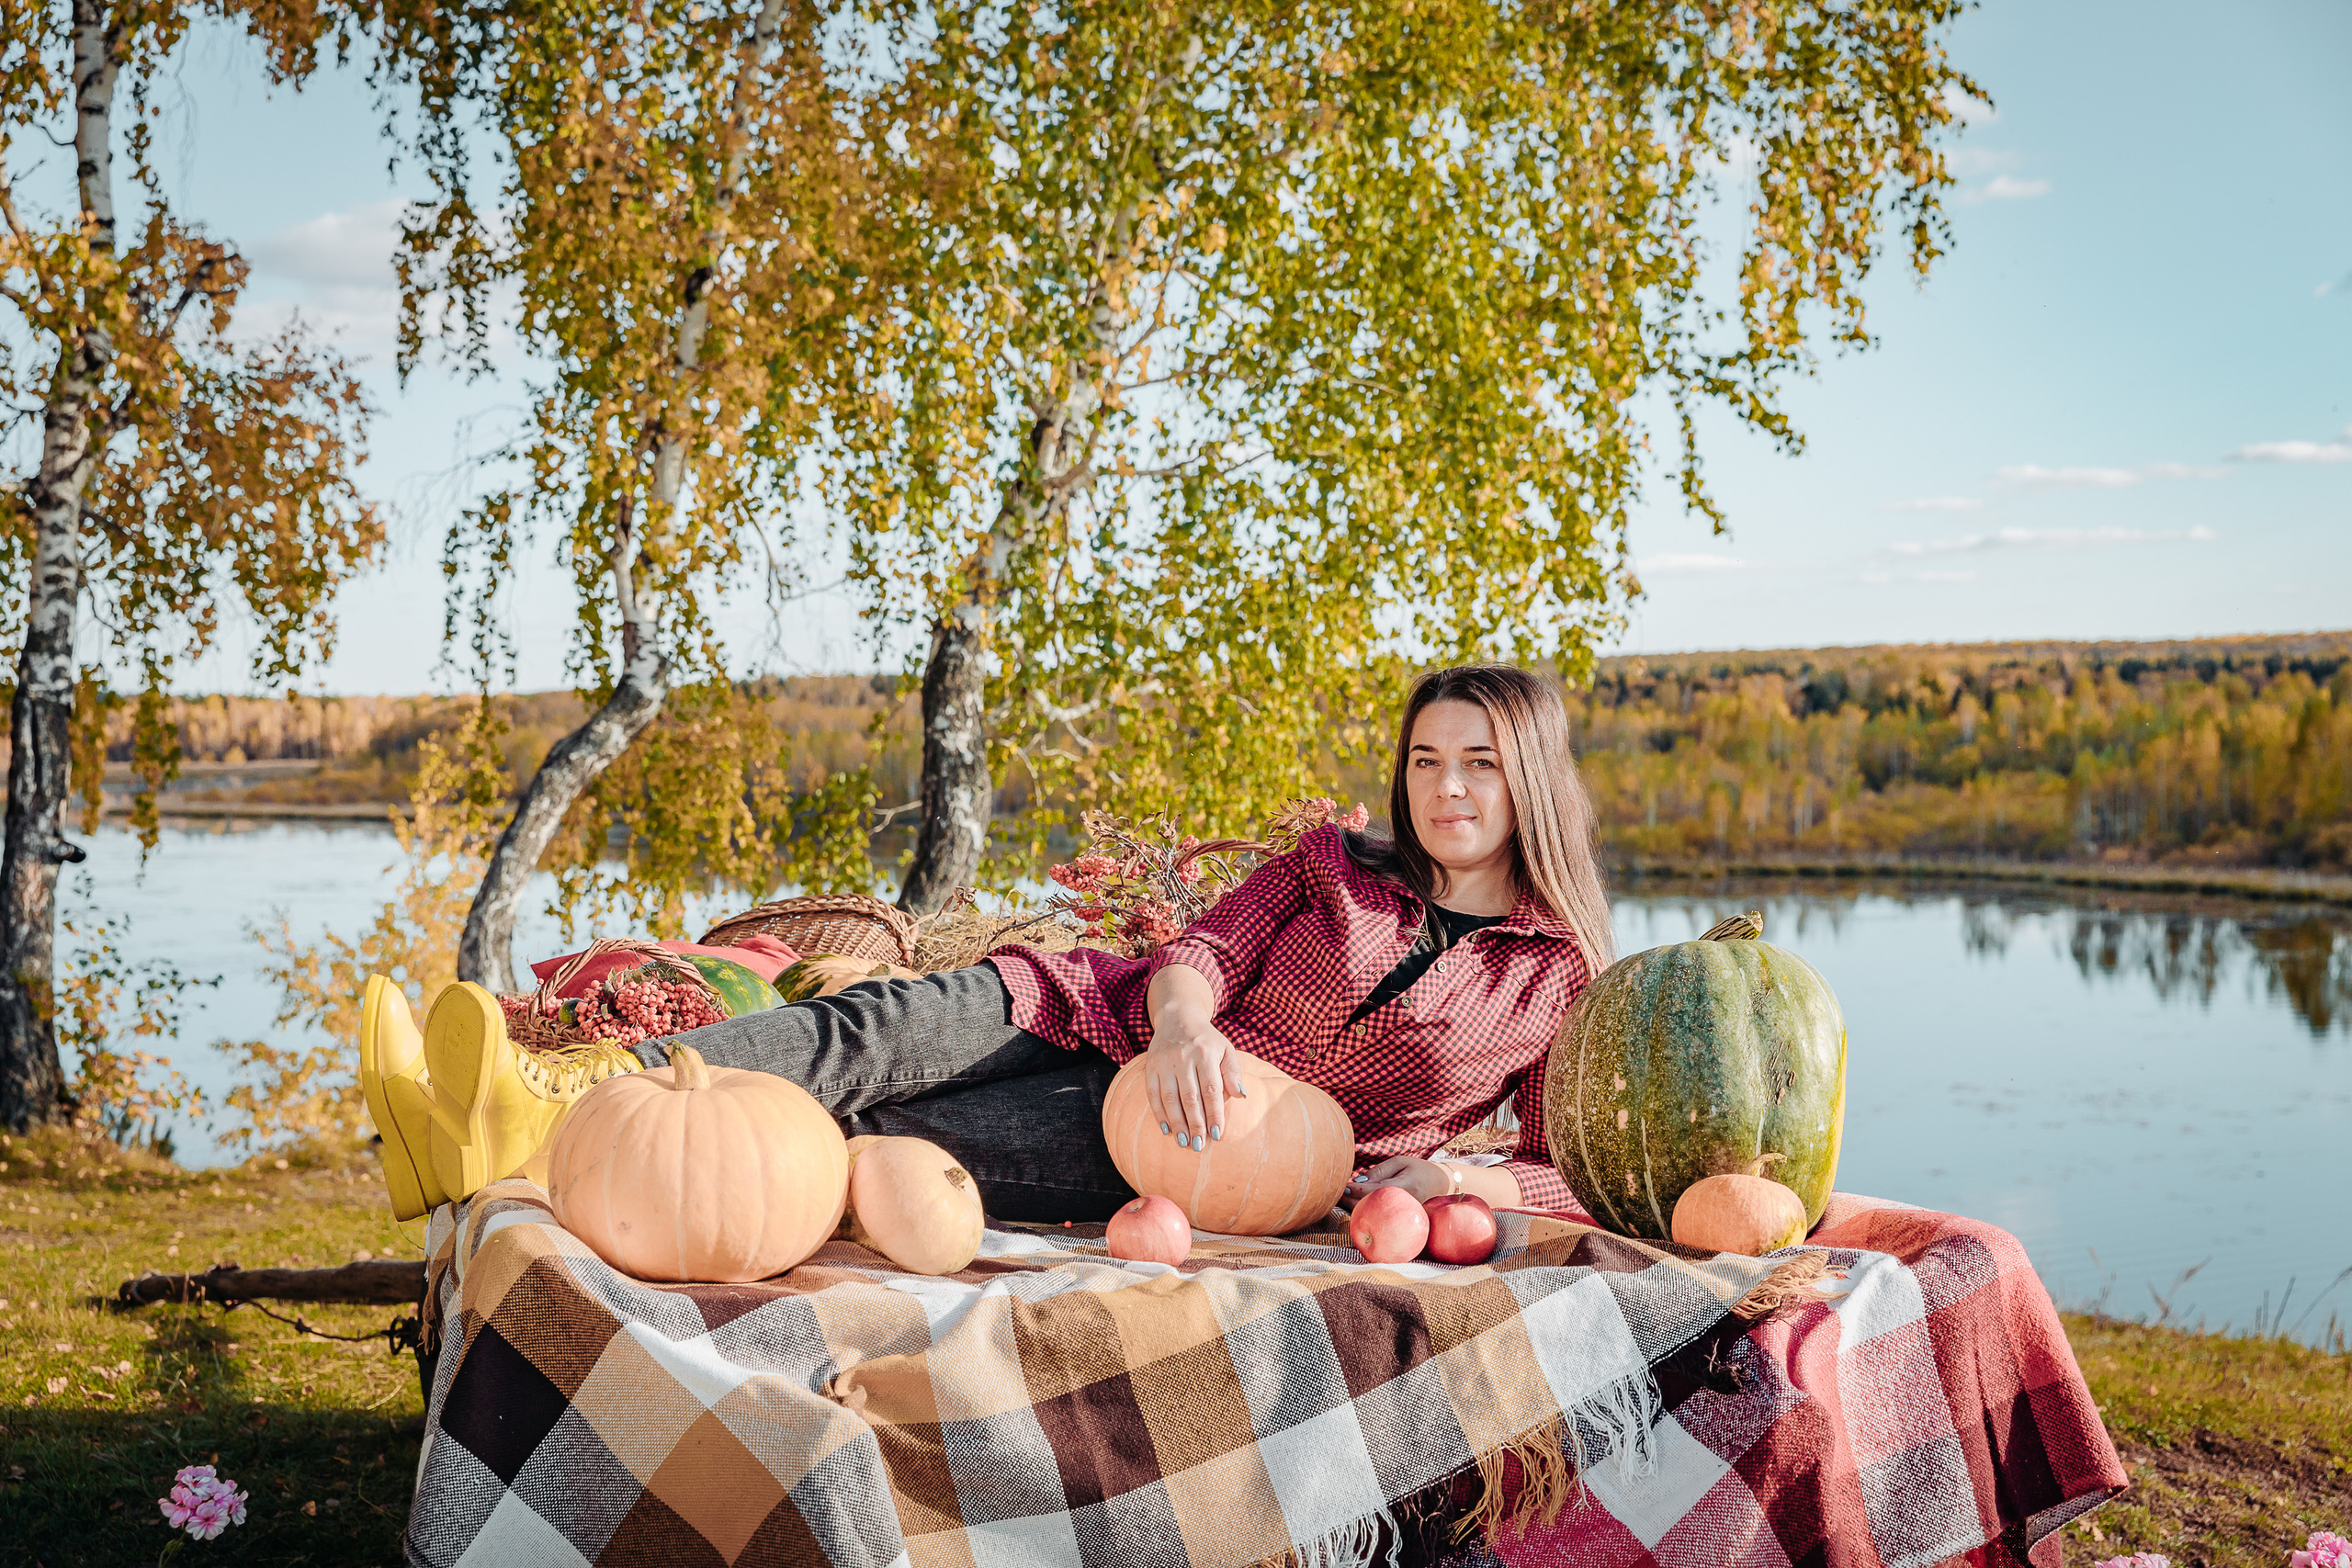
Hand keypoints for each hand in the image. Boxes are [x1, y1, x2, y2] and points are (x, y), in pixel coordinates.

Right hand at [1139, 1005, 1245, 1151]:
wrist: (1178, 1017)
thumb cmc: (1207, 1040)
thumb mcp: (1226, 1049)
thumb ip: (1233, 1072)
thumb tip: (1241, 1096)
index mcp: (1205, 1054)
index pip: (1211, 1090)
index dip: (1214, 1113)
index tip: (1218, 1134)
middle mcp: (1183, 1058)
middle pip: (1190, 1097)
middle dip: (1195, 1124)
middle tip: (1199, 1146)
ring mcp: (1164, 1063)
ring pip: (1170, 1098)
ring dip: (1177, 1123)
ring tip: (1184, 1142)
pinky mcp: (1150, 1067)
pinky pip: (1153, 1094)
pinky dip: (1159, 1113)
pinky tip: (1166, 1130)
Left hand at [1339, 1155, 1446, 1209]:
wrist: (1441, 1185)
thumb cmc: (1419, 1170)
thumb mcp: (1400, 1162)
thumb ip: (1379, 1171)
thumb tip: (1358, 1181)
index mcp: (1404, 1186)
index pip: (1374, 1191)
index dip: (1356, 1189)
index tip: (1342, 1185)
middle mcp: (1403, 1203)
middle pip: (1371, 1206)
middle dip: (1350, 1201)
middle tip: (1335, 1194)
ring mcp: (1403, 1214)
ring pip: (1374, 1215)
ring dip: (1354, 1209)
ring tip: (1340, 1200)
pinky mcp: (1401, 1219)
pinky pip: (1380, 1217)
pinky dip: (1365, 1212)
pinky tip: (1353, 1206)